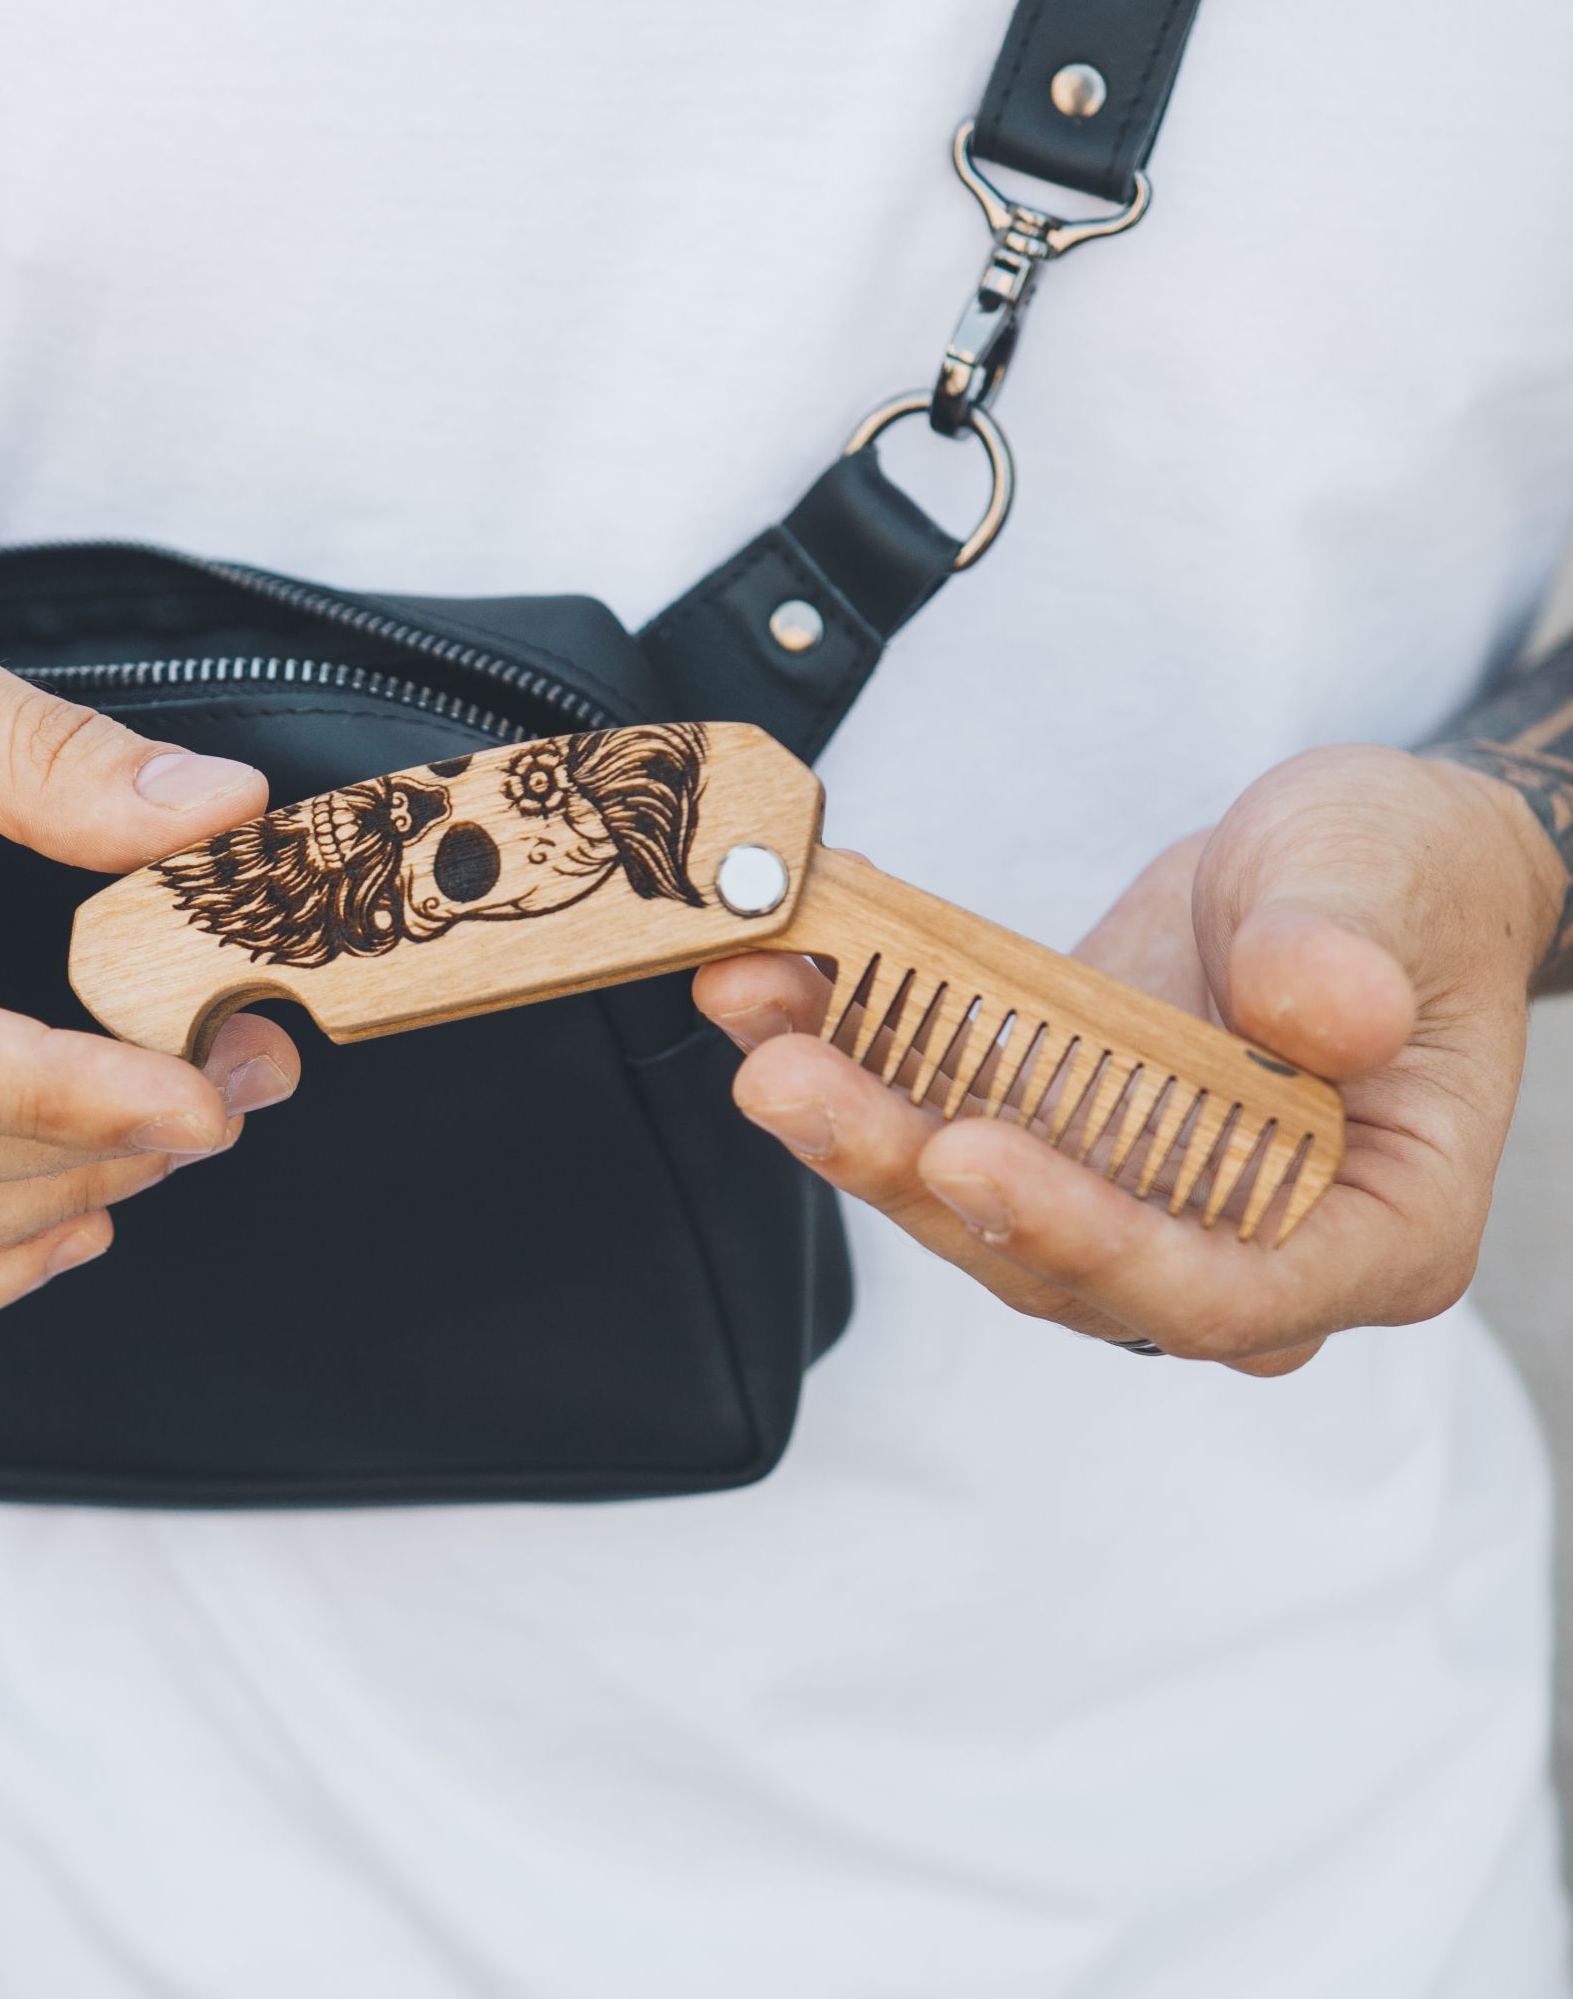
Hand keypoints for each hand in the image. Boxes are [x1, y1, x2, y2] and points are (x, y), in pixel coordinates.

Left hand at [694, 745, 1565, 1374]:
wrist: (1347, 867)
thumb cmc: (1408, 888)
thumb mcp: (1396, 885)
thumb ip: (1349, 950)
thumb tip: (1319, 1011)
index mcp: (1365, 1234)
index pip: (1213, 1291)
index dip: (1083, 1238)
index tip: (969, 1154)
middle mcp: (1228, 1242)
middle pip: (1043, 1251)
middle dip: (902, 1163)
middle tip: (790, 1076)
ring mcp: (1122, 1194)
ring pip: (964, 1185)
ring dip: (845, 1102)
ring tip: (751, 1003)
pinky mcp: (1045, 1130)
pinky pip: (938, 1102)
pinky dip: (854, 1039)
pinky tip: (779, 972)